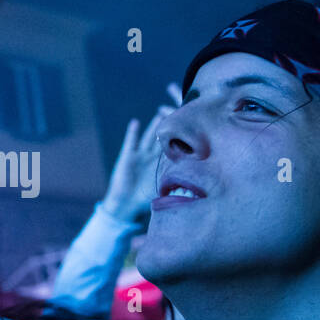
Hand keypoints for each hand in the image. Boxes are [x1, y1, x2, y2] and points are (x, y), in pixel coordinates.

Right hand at [101, 84, 180, 223]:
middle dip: (169, 128)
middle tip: (178, 114)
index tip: (191, 129)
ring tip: (161, 115)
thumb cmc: (143, 199)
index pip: (175, 148)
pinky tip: (136, 123)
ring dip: (154, 126)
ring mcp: (140, 155)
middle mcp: (152, 157)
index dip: (181, 139)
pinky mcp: (128, 157)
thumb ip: (175, 187)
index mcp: (162, 165)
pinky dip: (133, 133)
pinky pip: (131, 142)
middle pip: (163, 139)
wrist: (124, 204)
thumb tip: (195, 188)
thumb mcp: (163, 191)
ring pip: (149, 137)